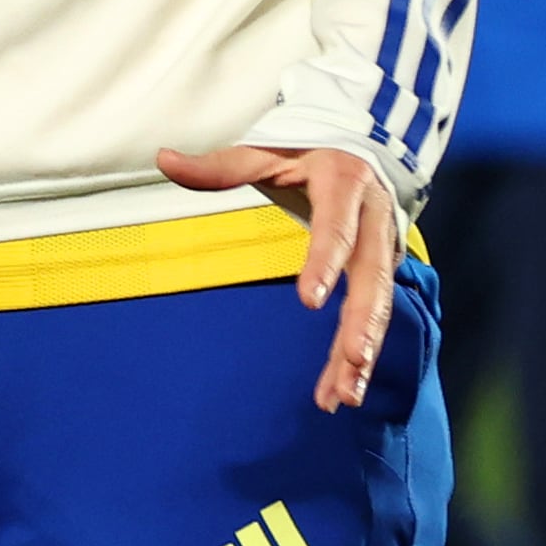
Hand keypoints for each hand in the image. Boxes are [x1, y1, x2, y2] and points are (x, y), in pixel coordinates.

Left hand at [157, 143, 401, 411]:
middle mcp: (373, 220)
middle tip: (352, 362)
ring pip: (378, 306)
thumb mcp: (265, 151)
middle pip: (372, 277)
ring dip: (363, 351)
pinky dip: (358, 354)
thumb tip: (161, 159)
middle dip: (363, 323)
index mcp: (343, 185)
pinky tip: (341, 388)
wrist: (364, 150)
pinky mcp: (382, 272)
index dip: (325, 262)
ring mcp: (383, 249)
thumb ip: (219, 165)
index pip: (337, 228)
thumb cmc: (305, 152)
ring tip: (344, 395)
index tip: (310, 302)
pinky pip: (372, 316)